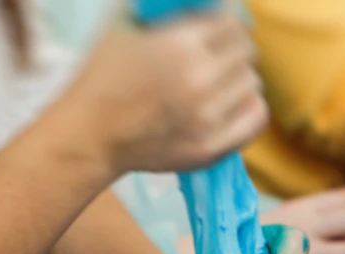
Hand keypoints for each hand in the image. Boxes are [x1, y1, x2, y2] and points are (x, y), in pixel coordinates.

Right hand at [63, 13, 267, 178]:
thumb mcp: (122, 22)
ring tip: (217, 77)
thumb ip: (158, 3)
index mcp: (179, 46)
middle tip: (217, 50)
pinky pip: (256, 117)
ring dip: (237, 76)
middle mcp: (199, 82)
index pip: (230, 20)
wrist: (88, 136)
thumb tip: (192, 0)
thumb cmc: (100, 75)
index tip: (217, 22)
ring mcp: (207, 119)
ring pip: (251, 82)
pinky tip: (230, 100)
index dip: (224, 17)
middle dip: (232, 45)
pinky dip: (247, 104)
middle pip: (245, 50)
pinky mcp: (210, 148)